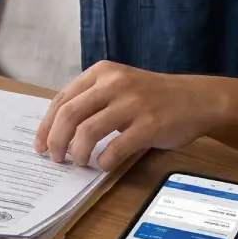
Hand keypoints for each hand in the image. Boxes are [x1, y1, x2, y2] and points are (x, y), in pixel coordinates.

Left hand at [33, 61, 228, 171]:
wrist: (198, 99)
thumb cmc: (153, 97)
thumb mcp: (119, 86)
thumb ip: (92, 100)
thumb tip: (58, 130)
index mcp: (101, 73)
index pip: (62, 99)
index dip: (46, 125)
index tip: (39, 144)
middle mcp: (114, 83)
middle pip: (69, 114)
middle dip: (56, 140)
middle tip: (54, 158)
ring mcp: (132, 103)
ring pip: (87, 131)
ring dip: (77, 152)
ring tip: (79, 162)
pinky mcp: (149, 124)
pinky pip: (116, 148)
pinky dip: (105, 161)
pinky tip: (105, 165)